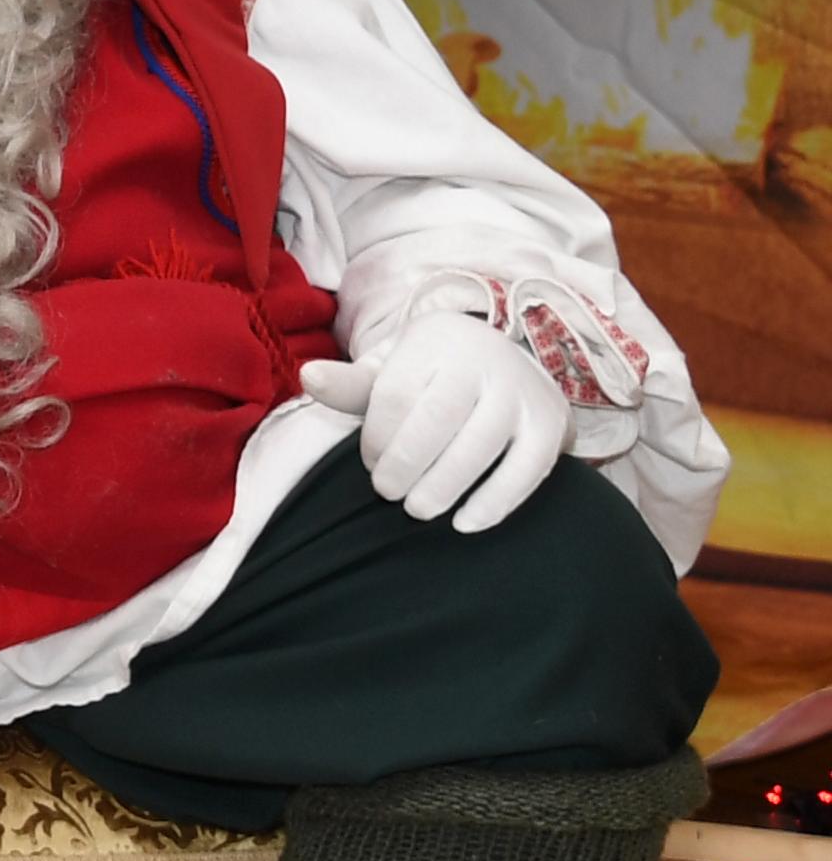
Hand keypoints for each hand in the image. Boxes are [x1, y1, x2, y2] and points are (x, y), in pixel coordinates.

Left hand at [300, 311, 573, 533]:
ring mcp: (521, 391)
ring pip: (479, 445)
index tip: (369, 463)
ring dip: (444, 486)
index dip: (376, 437)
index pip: (395, 393)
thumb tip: (309, 377)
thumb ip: (351, 383)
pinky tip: (465, 522)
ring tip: (418, 509)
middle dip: (405, 463)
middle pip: (436, 418)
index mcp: (435, 338)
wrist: (504, 363)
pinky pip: (526, 469)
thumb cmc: (431, 375)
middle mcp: (484, 358)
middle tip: (388, 492)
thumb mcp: (389, 368)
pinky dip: (495, 501)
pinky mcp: (550, 424)